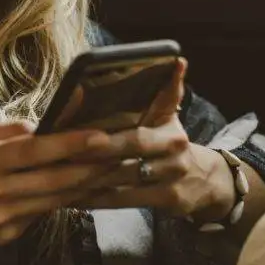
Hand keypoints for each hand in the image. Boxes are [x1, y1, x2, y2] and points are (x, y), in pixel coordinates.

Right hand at [0, 121, 115, 251]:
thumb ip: (6, 131)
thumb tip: (42, 127)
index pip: (34, 152)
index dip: (70, 144)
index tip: (100, 136)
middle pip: (54, 180)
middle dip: (93, 167)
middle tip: (122, 153)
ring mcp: (3, 219)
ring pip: (55, 200)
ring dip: (87, 185)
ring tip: (114, 169)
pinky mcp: (7, 236)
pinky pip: (42, 214)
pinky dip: (63, 200)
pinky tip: (83, 188)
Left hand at [73, 59, 236, 219]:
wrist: (206, 181)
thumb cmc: (171, 141)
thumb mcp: (172, 115)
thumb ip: (168, 90)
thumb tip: (178, 61)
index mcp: (170, 133)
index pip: (136, 138)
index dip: (107, 141)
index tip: (78, 139)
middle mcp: (173, 158)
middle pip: (125, 163)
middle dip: (91, 161)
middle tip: (60, 159)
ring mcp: (169, 183)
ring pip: (121, 184)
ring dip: (87, 182)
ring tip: (57, 177)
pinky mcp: (164, 203)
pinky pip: (123, 201)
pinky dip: (95, 200)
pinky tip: (71, 197)